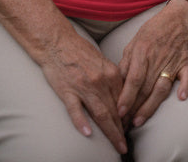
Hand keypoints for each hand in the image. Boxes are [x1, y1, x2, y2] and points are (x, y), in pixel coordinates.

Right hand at [39, 27, 126, 153]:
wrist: (58, 42)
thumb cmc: (80, 52)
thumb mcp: (102, 62)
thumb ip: (112, 79)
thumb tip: (121, 97)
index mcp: (110, 73)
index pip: (123, 101)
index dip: (127, 118)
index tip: (129, 130)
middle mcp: (100, 81)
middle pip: (114, 110)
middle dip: (121, 130)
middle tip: (125, 145)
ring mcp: (83, 86)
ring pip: (100, 113)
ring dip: (110, 132)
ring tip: (117, 145)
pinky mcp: (67, 90)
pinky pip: (75, 109)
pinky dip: (82, 122)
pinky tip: (88, 134)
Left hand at [117, 0, 187, 127]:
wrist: (180, 16)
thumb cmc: (155, 29)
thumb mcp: (135, 40)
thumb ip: (126, 61)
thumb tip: (116, 82)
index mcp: (142, 50)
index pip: (133, 78)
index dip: (126, 96)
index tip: (118, 111)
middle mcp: (157, 57)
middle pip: (145, 88)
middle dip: (133, 108)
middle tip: (124, 124)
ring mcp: (173, 60)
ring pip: (162, 87)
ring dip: (151, 106)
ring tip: (140, 120)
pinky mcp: (186, 62)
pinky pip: (187, 76)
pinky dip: (185, 86)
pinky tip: (180, 98)